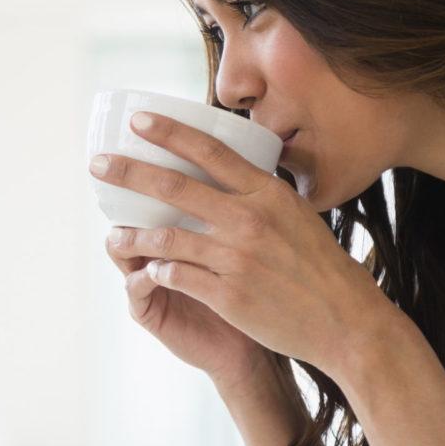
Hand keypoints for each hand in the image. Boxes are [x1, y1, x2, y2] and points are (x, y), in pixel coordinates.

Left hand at [90, 112, 395, 371]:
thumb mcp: (298, 217)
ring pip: (167, 237)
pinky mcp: (228, 294)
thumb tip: (232, 172)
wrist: (347, 322)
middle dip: (129, 172)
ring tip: (112, 236)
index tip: (137, 122)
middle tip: (97, 164)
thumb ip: (262, 196)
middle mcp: (249, 220)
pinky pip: (177, 275)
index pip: (210, 151)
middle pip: (175, 186)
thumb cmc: (322, 269)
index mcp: (267, 194)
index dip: (170, 133)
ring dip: (133, 235)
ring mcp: (237, 257)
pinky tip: (149, 270)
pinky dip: (158, 271)